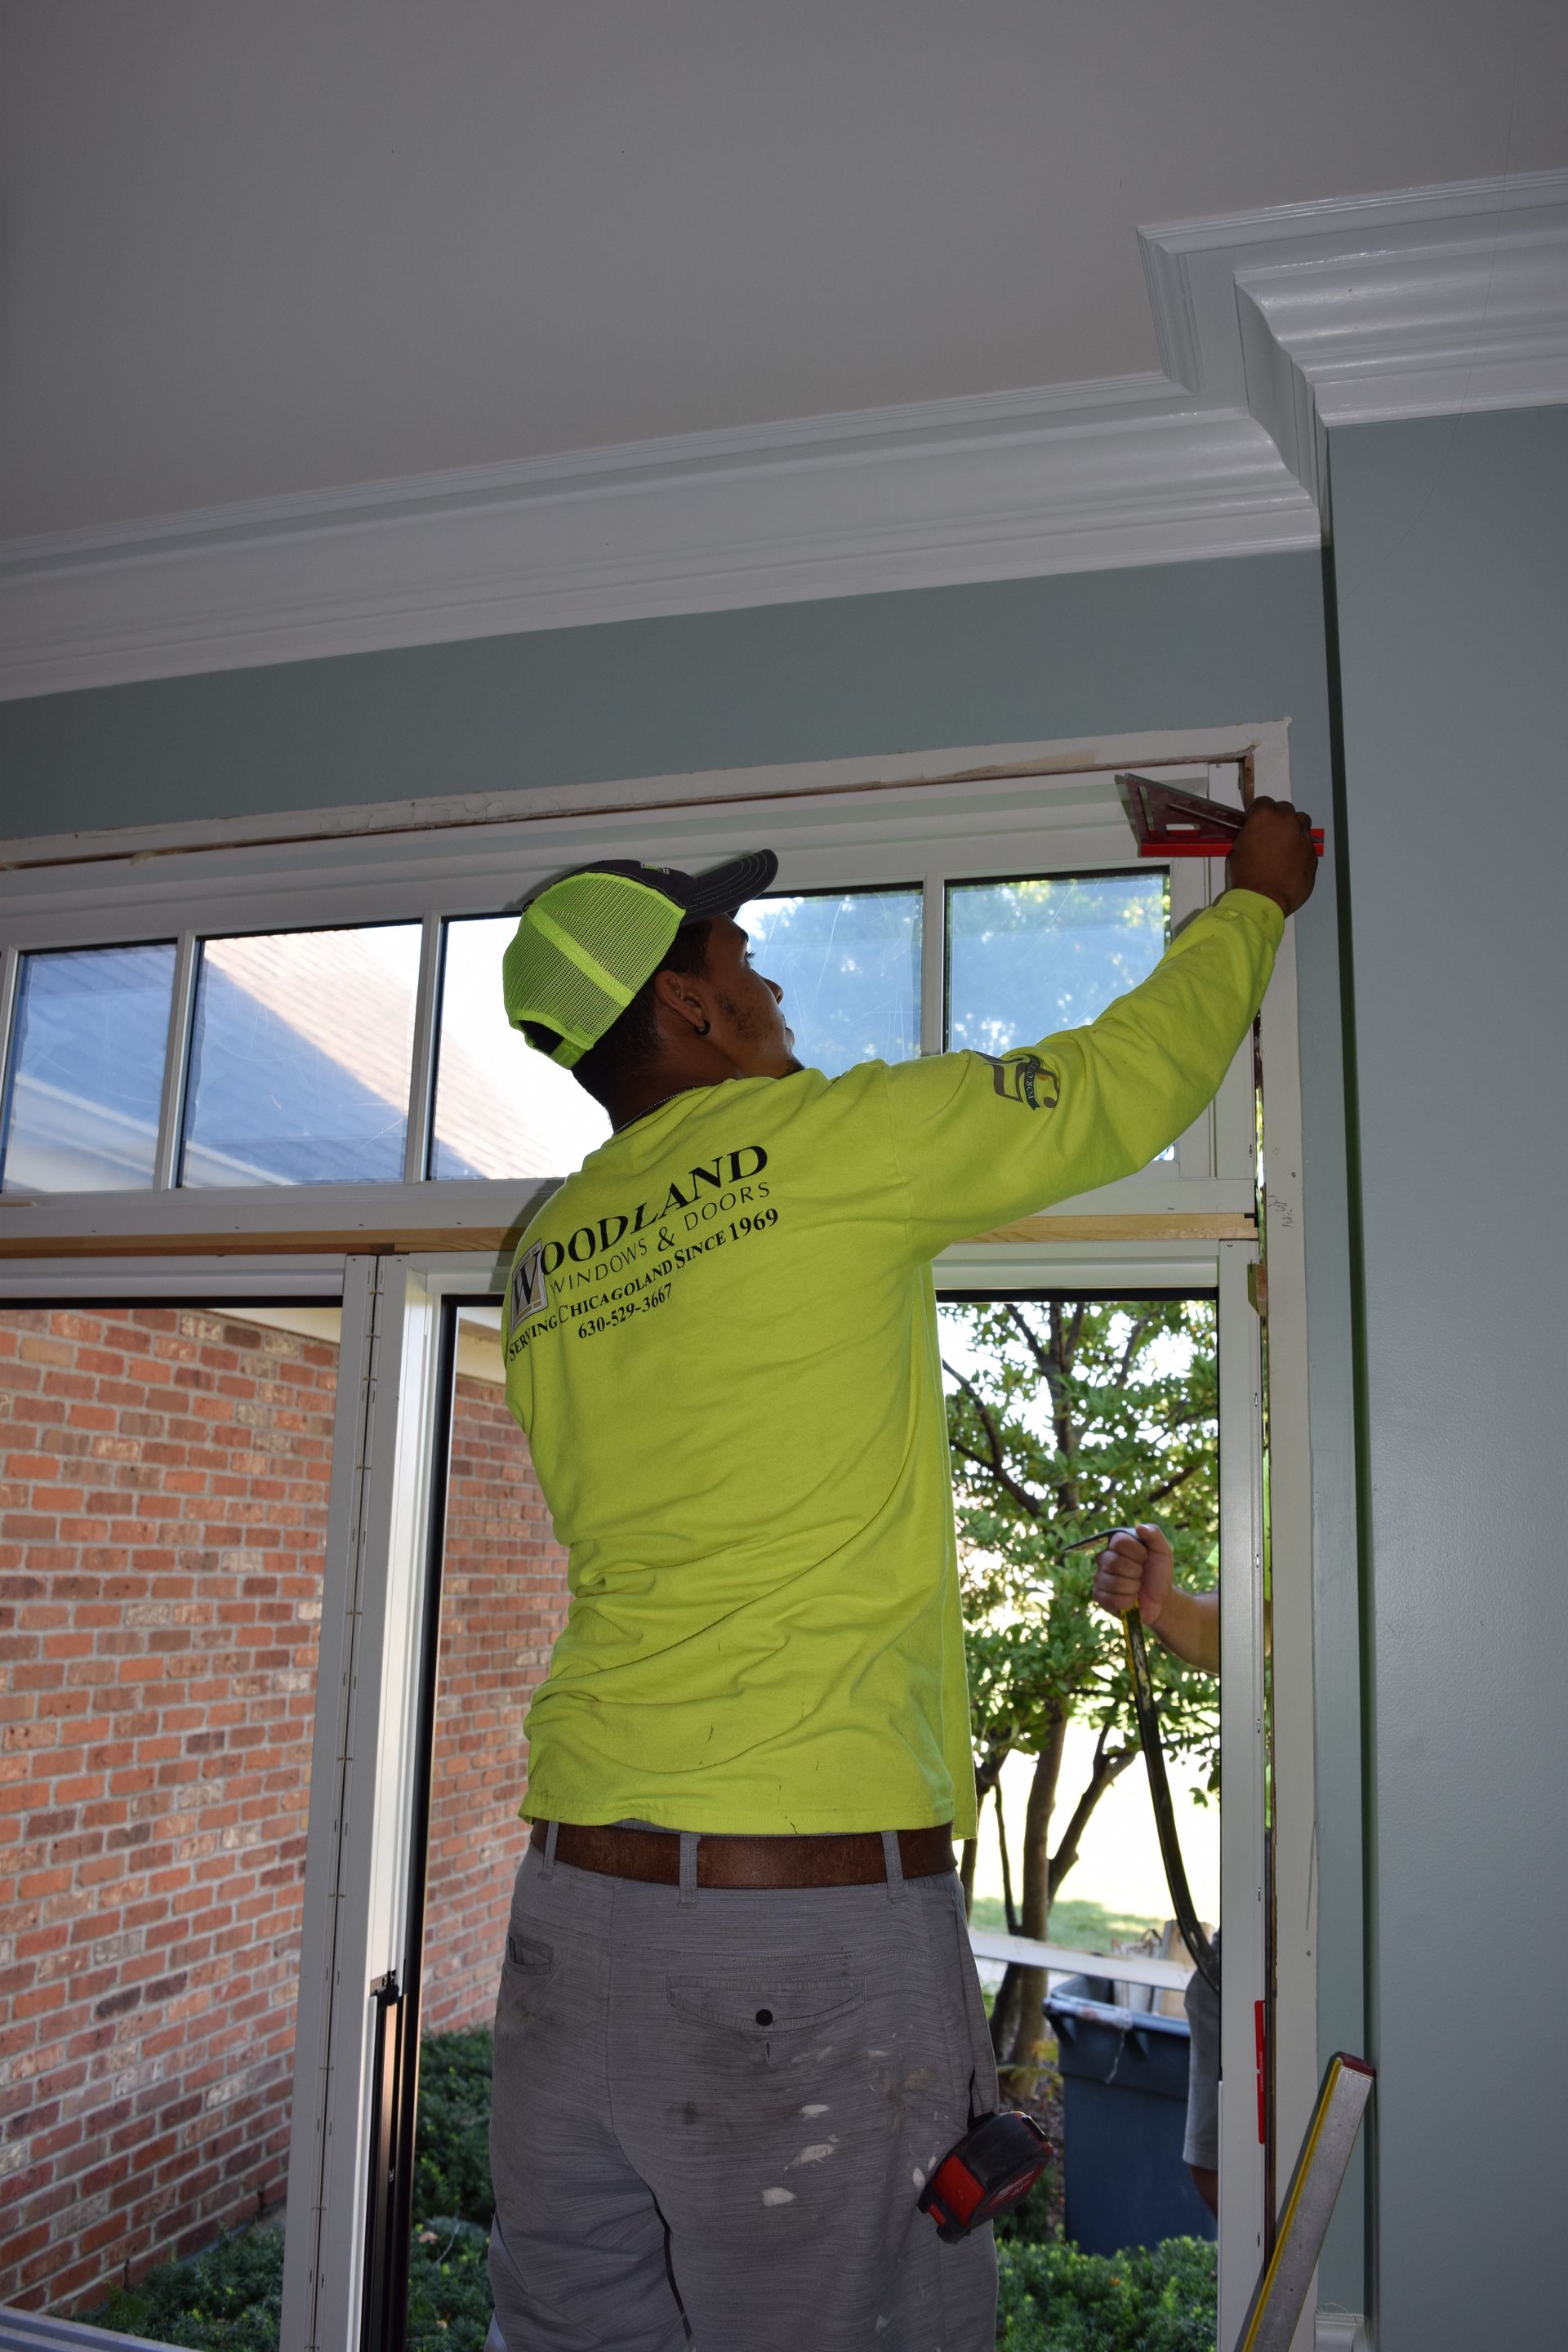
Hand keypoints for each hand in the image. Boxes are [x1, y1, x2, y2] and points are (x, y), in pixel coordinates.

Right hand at [1091, 1523, 1173, 1630]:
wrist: (1161, 1599)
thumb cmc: (1159, 1572)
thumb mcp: (1162, 1551)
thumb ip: (1154, 1535)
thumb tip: (1139, 1526)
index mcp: (1116, 1544)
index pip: (1118, 1541)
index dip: (1137, 1552)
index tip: (1145, 1558)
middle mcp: (1104, 1558)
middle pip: (1114, 1562)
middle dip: (1136, 1572)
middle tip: (1141, 1574)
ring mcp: (1100, 1577)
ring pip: (1114, 1582)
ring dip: (1133, 1587)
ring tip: (1137, 1587)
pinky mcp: (1099, 1596)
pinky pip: (1111, 1599)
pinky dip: (1128, 1601)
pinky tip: (1132, 1599)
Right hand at [1228, 796, 1317, 916]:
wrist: (1265, 899)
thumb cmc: (1246, 875)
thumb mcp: (1238, 849)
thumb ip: (1250, 835)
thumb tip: (1255, 835)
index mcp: (1265, 816)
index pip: (1263, 802)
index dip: (1258, 813)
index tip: (1256, 824)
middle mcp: (1287, 821)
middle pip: (1285, 809)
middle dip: (1278, 819)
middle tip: (1271, 835)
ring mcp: (1303, 836)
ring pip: (1301, 822)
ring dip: (1294, 829)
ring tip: (1285, 845)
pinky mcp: (1313, 852)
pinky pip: (1307, 843)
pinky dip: (1300, 848)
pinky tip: (1292, 862)